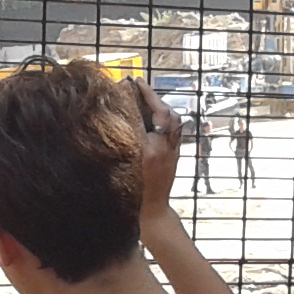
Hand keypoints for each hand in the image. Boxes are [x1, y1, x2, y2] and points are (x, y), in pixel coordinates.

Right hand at [130, 79, 180, 215]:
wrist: (150, 211)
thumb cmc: (131, 191)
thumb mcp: (122, 161)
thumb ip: (123, 137)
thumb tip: (119, 111)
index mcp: (149, 148)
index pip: (148, 113)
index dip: (143, 94)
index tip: (135, 81)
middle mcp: (165, 147)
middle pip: (165, 113)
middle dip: (152, 98)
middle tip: (139, 86)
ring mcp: (172, 150)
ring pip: (171, 120)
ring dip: (158, 107)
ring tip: (144, 99)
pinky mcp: (175, 154)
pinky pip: (172, 129)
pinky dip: (163, 119)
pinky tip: (151, 116)